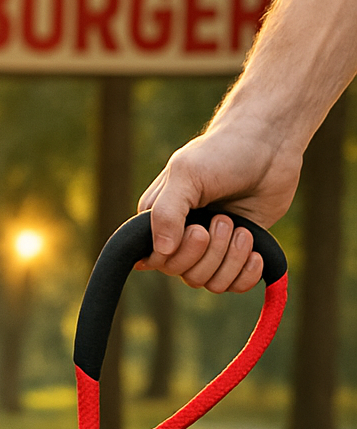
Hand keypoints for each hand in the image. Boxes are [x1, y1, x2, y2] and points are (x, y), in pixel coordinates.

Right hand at [136, 115, 301, 292]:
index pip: (158, 261)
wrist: (270, 142)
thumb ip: (166, 213)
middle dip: (211, 252)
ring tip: (243, 229)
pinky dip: (247, 274)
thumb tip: (160, 254)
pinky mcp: (239, 253)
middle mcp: (182, 237)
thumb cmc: (224, 152)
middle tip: (225, 219)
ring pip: (211, 283)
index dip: (180, 254)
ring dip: (231, 259)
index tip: (199, 228)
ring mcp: (212, 247)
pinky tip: (256, 253)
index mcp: (160, 220)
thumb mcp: (187, 174)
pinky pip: (234, 286)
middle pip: (186, 275)